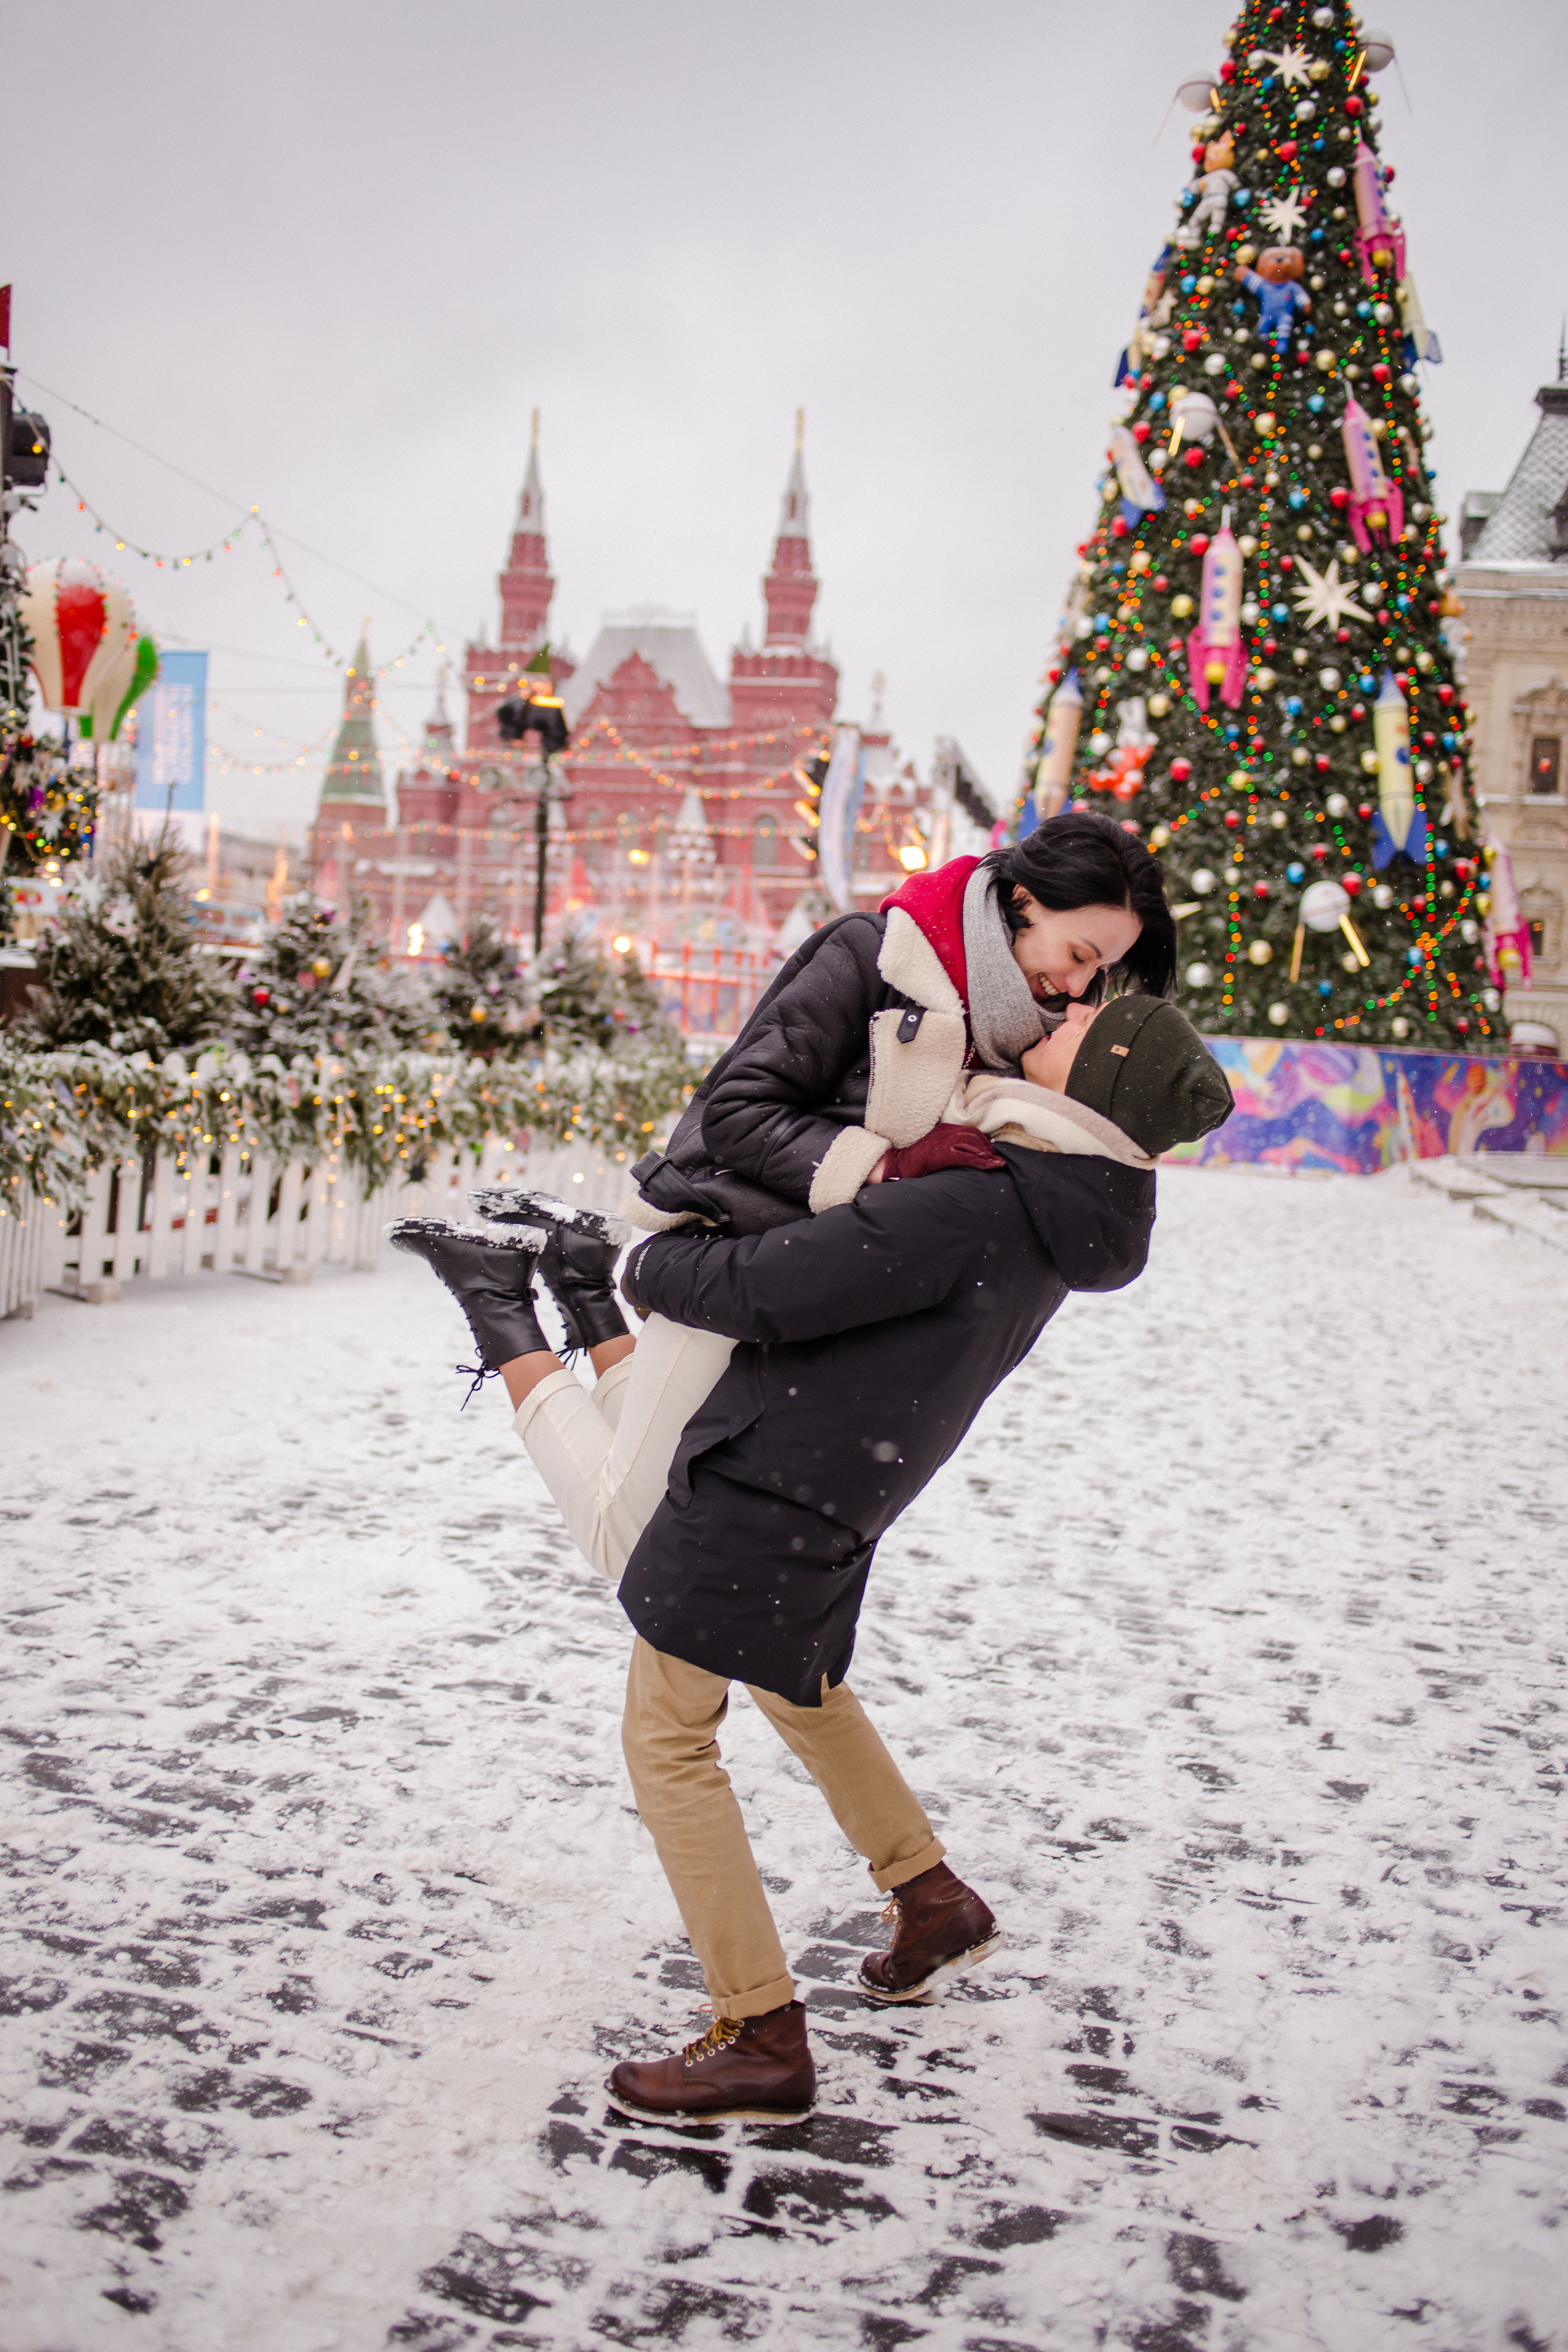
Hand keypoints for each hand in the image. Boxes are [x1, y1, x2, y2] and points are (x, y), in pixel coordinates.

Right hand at [876, 1123, 1004, 1181]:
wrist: (900, 1163)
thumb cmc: (916, 1158)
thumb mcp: (934, 1146)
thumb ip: (949, 1146)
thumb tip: (964, 1152)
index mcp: (944, 1129)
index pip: (970, 1131)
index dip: (983, 1141)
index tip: (991, 1151)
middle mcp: (946, 1132)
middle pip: (974, 1136)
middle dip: (988, 1148)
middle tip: (997, 1159)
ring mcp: (945, 1142)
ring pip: (973, 1145)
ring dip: (987, 1155)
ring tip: (996, 1164)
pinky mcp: (943, 1154)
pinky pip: (966, 1157)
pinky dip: (980, 1161)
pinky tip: (988, 1166)